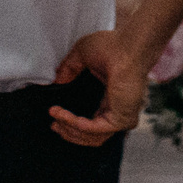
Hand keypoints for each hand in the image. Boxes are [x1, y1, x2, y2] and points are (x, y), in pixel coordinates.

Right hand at [47, 29, 143, 146]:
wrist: (128, 45)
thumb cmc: (115, 46)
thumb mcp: (82, 55)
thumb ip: (69, 69)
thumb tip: (57, 82)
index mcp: (113, 99)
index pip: (93, 122)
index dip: (73, 124)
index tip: (57, 117)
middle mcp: (118, 110)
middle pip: (91, 135)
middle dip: (68, 132)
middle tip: (54, 124)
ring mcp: (121, 117)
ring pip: (91, 137)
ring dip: (68, 129)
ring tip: (55, 118)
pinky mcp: (120, 119)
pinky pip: (92, 129)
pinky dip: (74, 123)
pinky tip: (62, 115)